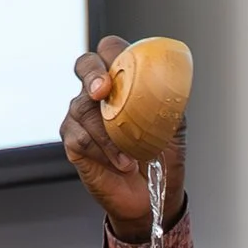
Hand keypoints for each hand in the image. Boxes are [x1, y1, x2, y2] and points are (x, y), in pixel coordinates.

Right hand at [63, 36, 186, 244]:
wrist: (152, 196)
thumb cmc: (162, 158)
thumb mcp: (173, 126)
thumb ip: (168, 99)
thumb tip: (168, 80)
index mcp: (123, 81)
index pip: (111, 51)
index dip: (111, 53)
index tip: (119, 70)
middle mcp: (99, 94)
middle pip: (84, 65)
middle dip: (91, 75)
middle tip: (102, 94)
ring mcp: (82, 116)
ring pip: (82, 108)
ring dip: (109, 133)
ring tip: (131, 155)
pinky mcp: (74, 141)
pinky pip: (79, 136)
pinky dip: (102, 151)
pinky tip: (120, 163)